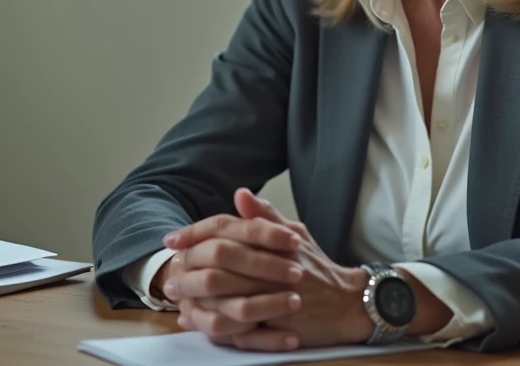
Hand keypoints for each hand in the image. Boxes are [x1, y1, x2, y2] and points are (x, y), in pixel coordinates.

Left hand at [168, 189, 372, 350]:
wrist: (349, 302)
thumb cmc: (318, 267)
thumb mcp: (295, 234)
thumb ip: (265, 215)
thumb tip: (240, 193)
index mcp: (273, 240)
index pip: (227, 229)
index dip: (195, 233)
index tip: (172, 239)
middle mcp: (273, 264)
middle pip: (220, 263)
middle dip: (190, 268)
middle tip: (170, 274)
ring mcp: (275, 296)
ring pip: (225, 296)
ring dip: (196, 297)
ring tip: (178, 298)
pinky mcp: (278, 325)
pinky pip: (239, 327)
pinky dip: (213, 325)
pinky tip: (196, 322)